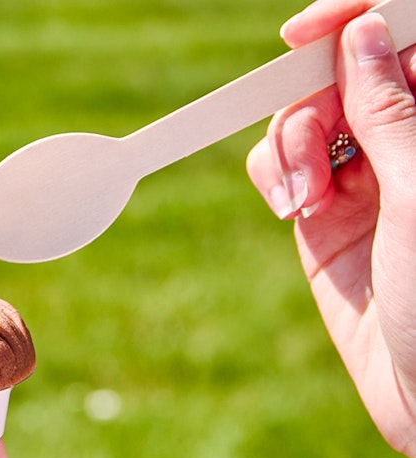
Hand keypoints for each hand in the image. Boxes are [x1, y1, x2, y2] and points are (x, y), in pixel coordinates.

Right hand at [246, 0, 415, 457]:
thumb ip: (390, 111)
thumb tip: (360, 36)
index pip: (403, 40)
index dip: (356, 21)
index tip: (308, 30)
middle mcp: (410, 144)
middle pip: (342, 76)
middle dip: (312, 100)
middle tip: (311, 146)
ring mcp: (366, 180)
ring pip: (304, 120)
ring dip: (289, 145)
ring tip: (299, 197)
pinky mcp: (324, 218)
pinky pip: (282, 167)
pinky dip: (273, 175)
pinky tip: (289, 209)